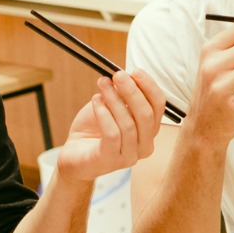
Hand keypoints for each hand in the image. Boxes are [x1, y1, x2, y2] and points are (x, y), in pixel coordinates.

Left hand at [57, 69, 167, 183]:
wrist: (74, 153)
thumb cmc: (95, 129)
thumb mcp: (111, 106)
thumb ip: (121, 94)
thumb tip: (126, 75)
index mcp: (150, 130)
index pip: (159, 106)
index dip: (149, 87)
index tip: (135, 71)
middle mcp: (145, 145)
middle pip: (146, 115)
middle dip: (132, 91)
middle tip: (118, 75)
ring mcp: (130, 156)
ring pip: (129, 124)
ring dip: (114, 99)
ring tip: (102, 84)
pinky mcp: (111, 161)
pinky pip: (112, 134)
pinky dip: (104, 114)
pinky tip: (96, 100)